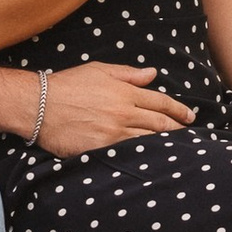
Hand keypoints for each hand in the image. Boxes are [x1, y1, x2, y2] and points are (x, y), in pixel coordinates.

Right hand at [39, 60, 195, 153]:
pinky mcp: (101, 149)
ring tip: (179, 149)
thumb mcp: (99, 71)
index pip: (160, 102)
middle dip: (179, 129)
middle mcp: (123, 113)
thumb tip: (152, 74)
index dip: (179, 110)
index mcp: (125, 92)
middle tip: (191, 134)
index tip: (190, 116)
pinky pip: (129, 154)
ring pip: (148, 141)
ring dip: (166, 145)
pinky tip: (154, 160)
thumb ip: (128, 74)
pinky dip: (144, 156)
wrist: (40, 105)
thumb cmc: (68, 85)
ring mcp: (113, 133)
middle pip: (160, 124)